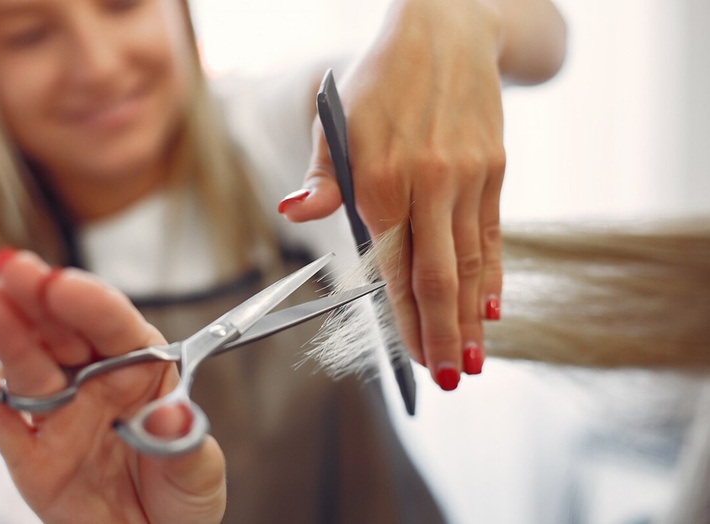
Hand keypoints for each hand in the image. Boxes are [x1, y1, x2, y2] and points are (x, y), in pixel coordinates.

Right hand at [0, 250, 225, 523]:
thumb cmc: (182, 497)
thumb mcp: (198, 470)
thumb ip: (183, 440)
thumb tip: (170, 415)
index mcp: (142, 369)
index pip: (114, 325)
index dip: (88, 301)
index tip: (63, 283)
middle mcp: (96, 382)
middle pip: (63, 330)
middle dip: (38, 296)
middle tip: (12, 266)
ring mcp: (59, 414)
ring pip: (27, 364)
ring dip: (5, 330)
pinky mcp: (28, 454)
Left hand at [281, 0, 505, 389]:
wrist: (448, 31)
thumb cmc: (379, 82)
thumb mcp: (336, 120)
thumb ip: (323, 177)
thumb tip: (296, 211)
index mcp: (380, 178)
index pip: (393, 268)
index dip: (405, 320)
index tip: (413, 360)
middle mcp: (429, 183)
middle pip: (438, 275)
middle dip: (443, 333)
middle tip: (448, 377)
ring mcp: (468, 178)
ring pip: (471, 261)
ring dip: (472, 317)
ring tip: (474, 359)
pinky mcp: (494, 170)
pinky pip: (493, 233)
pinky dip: (493, 274)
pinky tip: (494, 307)